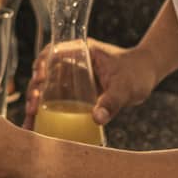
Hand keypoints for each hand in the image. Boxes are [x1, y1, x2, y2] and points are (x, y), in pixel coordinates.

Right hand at [28, 39, 157, 126]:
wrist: (147, 74)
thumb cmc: (137, 72)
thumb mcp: (125, 87)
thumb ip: (112, 101)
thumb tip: (97, 118)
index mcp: (81, 50)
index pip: (53, 52)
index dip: (41, 64)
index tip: (40, 78)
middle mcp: (72, 62)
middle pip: (45, 73)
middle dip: (35, 90)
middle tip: (33, 107)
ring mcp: (72, 78)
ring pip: (46, 89)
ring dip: (36, 103)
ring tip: (30, 120)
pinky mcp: (74, 93)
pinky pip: (56, 101)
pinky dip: (46, 113)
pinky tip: (38, 127)